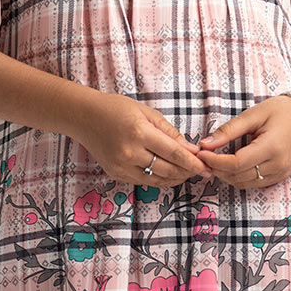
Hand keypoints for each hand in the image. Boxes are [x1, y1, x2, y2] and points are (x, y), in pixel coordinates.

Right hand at [73, 93, 213, 187]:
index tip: (206, 165)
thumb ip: (169, 132)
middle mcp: (130, 153)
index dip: (193, 162)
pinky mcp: (116, 174)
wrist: (84, 117)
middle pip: (168, 169)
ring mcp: (121, 166)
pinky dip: (160, 179)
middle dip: (188, 172)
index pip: (173, 153)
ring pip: (157, 179)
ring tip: (189, 173)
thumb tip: (190, 149)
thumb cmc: (116, 109)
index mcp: (139, 133)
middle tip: (203, 171)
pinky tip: (170, 174)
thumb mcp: (146, 113)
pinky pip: (144, 181)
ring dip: (176, 178)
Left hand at [194, 96, 290, 188]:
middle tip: (204, 157)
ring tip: (215, 161)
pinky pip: (255, 183)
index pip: (236, 163)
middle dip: (218, 169)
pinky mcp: (281, 176)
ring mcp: (281, 173)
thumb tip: (205, 144)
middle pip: (239, 176)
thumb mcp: (253, 115)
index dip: (215, 162)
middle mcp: (278, 165)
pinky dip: (239, 177)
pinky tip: (231, 165)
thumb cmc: (281, 111)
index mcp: (271, 147)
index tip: (201, 154)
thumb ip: (229, 131)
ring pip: (245, 183)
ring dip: (227, 175)